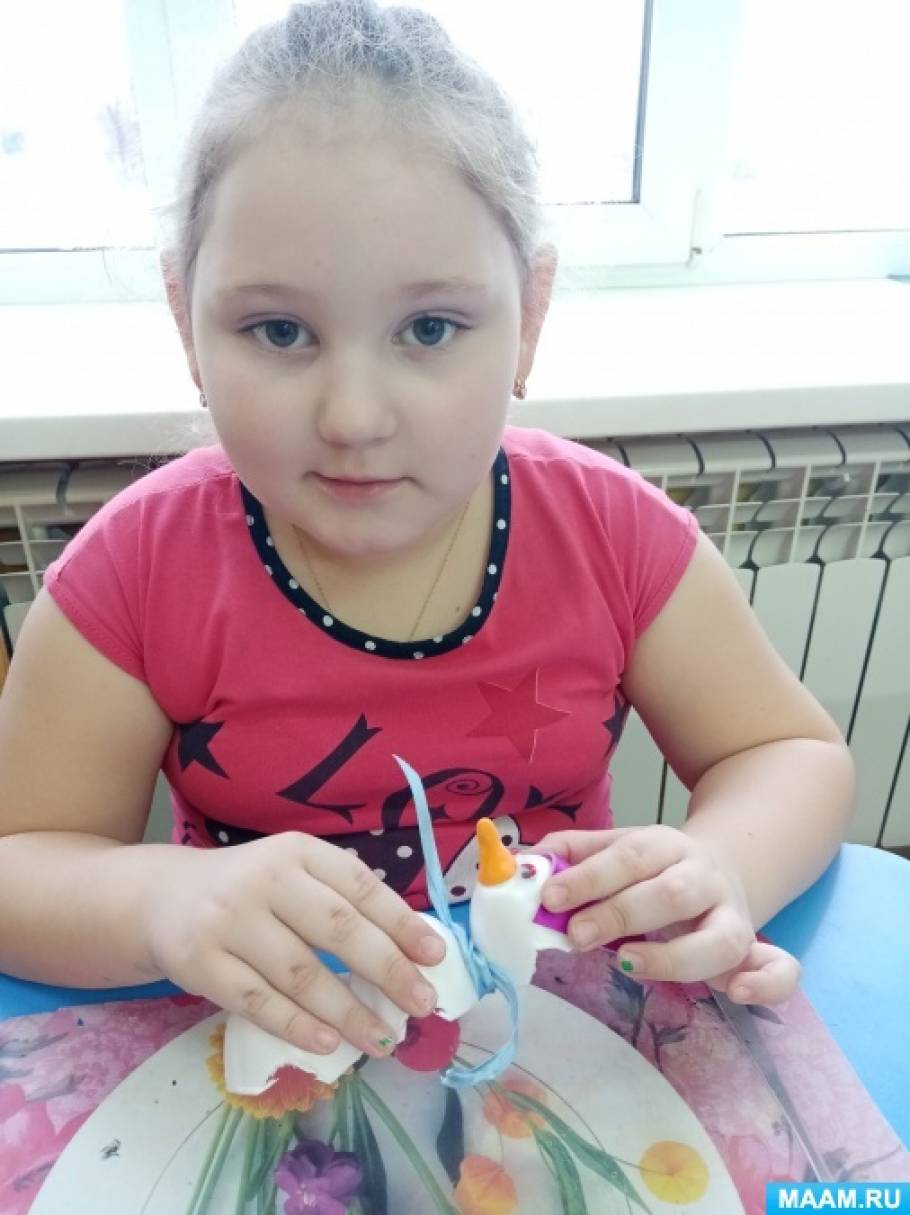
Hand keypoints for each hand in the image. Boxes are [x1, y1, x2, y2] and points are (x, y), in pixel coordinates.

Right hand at [141, 833, 445, 1056]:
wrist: (161, 899)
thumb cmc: (249, 891)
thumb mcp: (293, 873)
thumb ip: (341, 898)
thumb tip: (411, 947)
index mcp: (297, 851)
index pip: (360, 886)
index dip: (401, 922)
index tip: (435, 956)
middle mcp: (264, 879)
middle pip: (338, 929)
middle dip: (387, 970)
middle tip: (421, 1004)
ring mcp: (228, 921)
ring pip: (300, 973)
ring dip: (347, 1012)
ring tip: (383, 1038)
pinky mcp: (199, 962)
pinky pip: (257, 1002)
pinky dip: (297, 1026)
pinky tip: (328, 1044)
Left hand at [536, 825, 799, 1004]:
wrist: (726, 863)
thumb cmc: (653, 867)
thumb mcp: (615, 849)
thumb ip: (573, 854)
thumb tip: (527, 862)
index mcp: (665, 846)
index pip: (628, 857)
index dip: (589, 877)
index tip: (549, 898)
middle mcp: (704, 877)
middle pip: (671, 893)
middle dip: (622, 913)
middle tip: (576, 935)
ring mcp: (734, 916)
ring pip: (722, 937)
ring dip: (675, 955)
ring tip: (627, 965)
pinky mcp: (755, 951)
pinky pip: (780, 967)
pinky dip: (767, 983)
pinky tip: (736, 995)